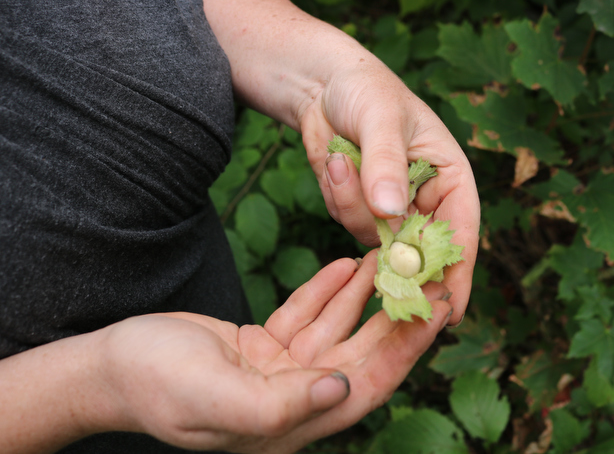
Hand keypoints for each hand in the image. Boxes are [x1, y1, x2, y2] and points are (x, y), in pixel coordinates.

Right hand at [97, 252, 451, 452]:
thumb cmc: (153, 384)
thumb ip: (277, 405)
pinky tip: (346, 265)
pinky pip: (306, 317)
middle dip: (396, 316)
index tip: (438, 310)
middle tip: (427, 276)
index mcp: (289, 424)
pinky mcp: (263, 348)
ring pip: (337, 331)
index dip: (405, 350)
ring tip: (391, 258)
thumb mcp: (212, 398)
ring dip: (364, 296)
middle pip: (361, 355)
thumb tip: (344, 391)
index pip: (366, 386)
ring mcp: (279, 373)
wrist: (107, 366)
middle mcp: (293, 401)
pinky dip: (326, 292)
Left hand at [299, 61, 479, 325]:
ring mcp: (392, 206)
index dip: (457, 273)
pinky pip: (348, 222)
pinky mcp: (361, 207)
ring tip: (341, 156)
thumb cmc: (367, 90)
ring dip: (352, 205)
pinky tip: (335, 160)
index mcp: (450, 176)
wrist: (323, 85)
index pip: (461, 232)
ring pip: (376, 237)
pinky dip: (337, 196)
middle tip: (383, 280)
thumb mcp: (381, 118)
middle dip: (398, 256)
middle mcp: (426, 197)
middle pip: (421, 249)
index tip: (450, 312)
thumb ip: (386, 163)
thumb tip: (391, 211)